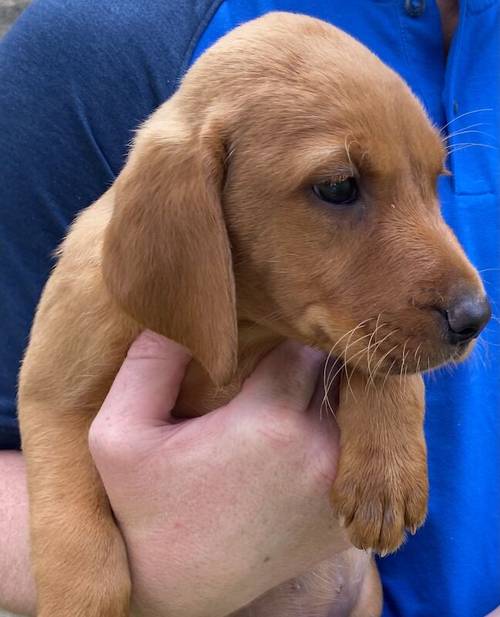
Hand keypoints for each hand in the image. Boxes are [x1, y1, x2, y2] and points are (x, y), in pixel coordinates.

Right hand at [89, 331, 347, 616]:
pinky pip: (358, 456)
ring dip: (326, 396)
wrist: (173, 588)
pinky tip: (300, 436)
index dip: (278, 334)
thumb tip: (179, 310)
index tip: (258, 338)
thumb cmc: (142, 507)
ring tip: (289, 393)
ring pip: (352, 412)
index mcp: (273, 422)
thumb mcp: (118, 434)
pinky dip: (337, 437)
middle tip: (276, 359)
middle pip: (334, 374)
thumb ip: (148, 363)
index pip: (301, 342)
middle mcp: (323, 455)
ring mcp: (343, 492)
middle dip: (307, 361)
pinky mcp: (346, 519)